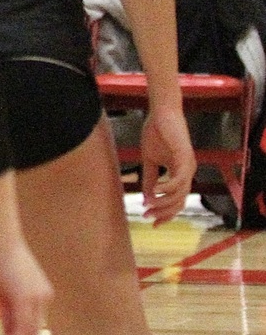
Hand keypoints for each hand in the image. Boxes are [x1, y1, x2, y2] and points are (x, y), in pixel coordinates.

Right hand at [0, 238, 51, 334]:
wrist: (1, 241)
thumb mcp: (3, 290)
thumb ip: (7, 311)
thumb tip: (7, 333)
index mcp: (40, 296)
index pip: (31, 324)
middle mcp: (43, 299)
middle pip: (33, 332)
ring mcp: (37, 299)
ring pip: (29, 334)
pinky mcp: (26, 300)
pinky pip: (21, 329)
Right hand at [139, 106, 195, 224]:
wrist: (161, 113)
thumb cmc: (156, 133)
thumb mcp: (149, 160)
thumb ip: (150, 178)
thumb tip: (147, 197)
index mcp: (180, 173)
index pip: (176, 200)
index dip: (165, 213)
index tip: (150, 221)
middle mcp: (187, 173)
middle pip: (179, 202)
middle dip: (163, 212)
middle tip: (146, 215)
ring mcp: (188, 166)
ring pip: (180, 195)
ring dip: (163, 203)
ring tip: (148, 204)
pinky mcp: (185, 159)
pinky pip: (179, 181)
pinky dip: (167, 189)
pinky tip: (155, 191)